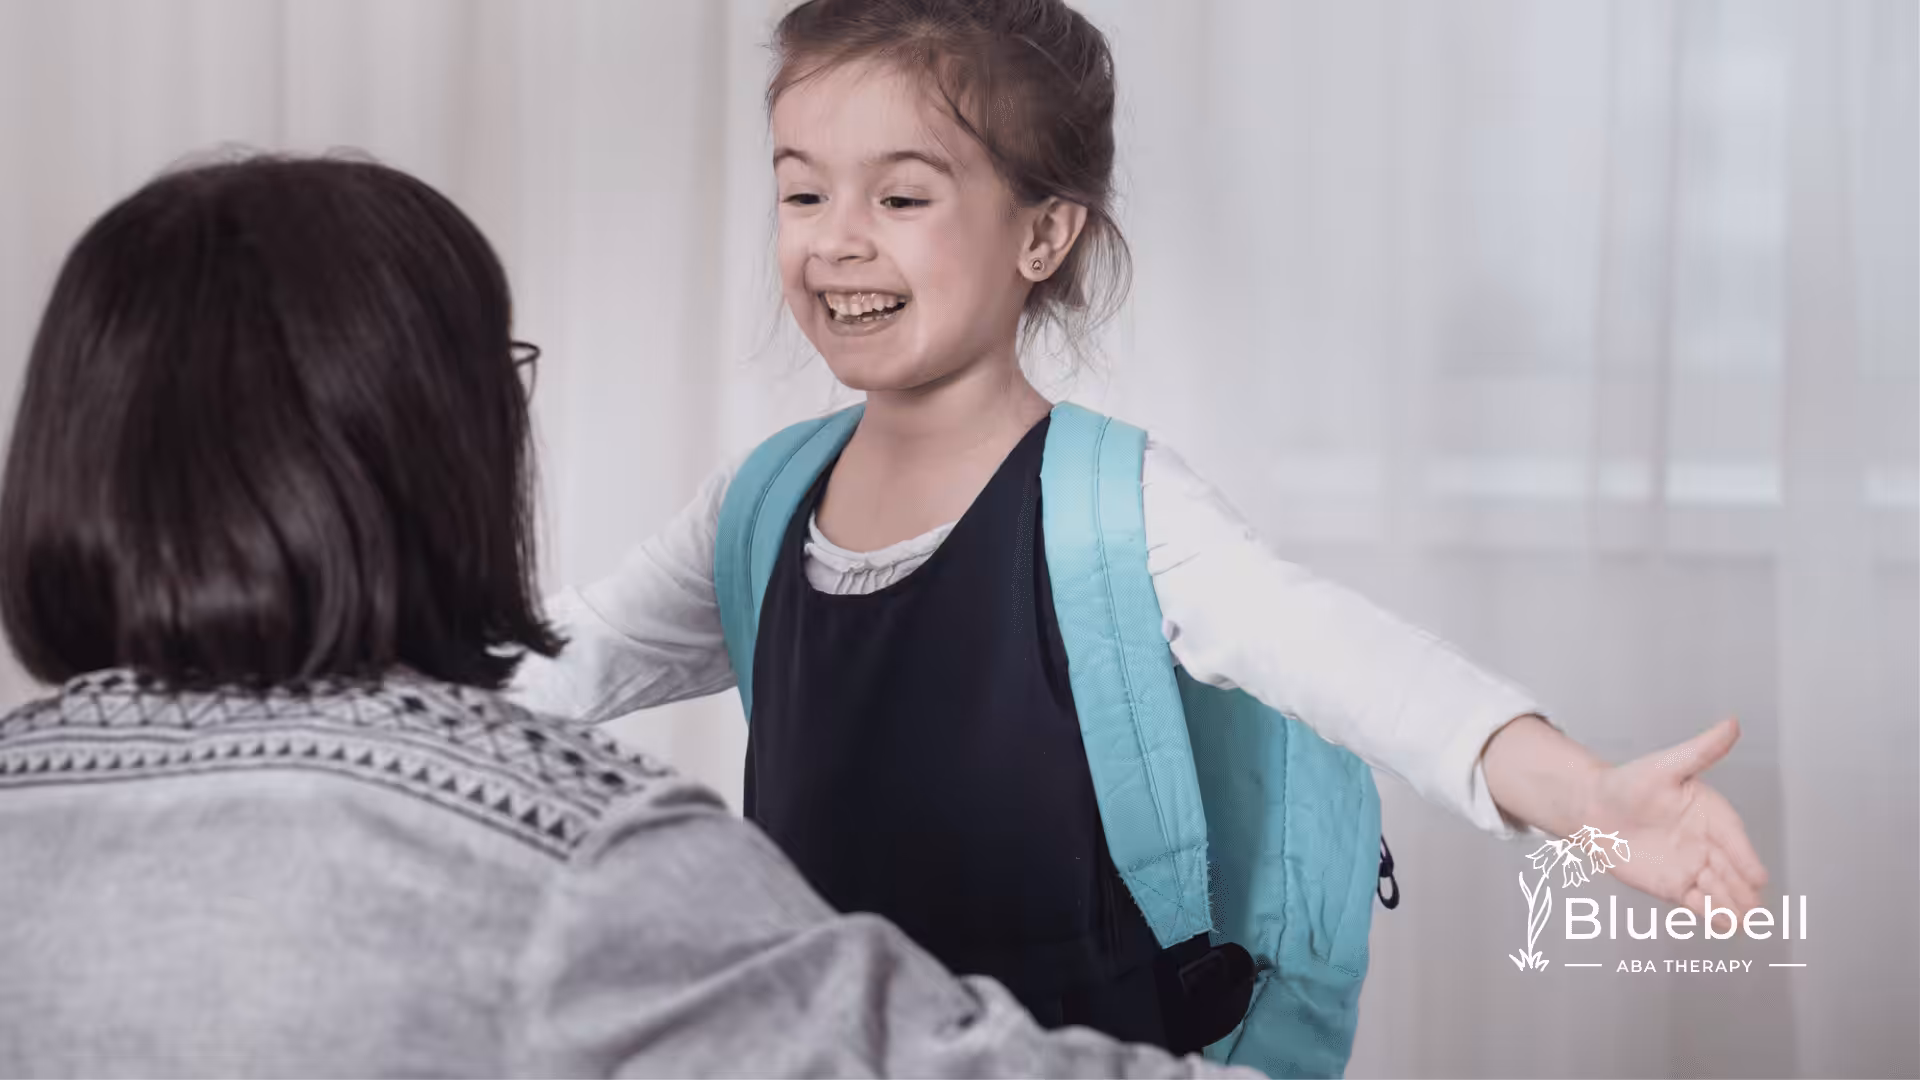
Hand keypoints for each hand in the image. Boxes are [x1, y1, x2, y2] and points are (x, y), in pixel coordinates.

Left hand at [1578, 719, 1769, 913]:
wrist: (1593, 809)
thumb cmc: (1630, 783)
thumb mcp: (1666, 765)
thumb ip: (1701, 750)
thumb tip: (1732, 723)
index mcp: (1712, 814)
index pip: (1735, 838)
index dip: (1746, 858)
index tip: (1759, 877)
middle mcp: (1709, 843)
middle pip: (1732, 870)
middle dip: (1743, 888)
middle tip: (1753, 906)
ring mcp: (1694, 867)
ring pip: (1720, 891)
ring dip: (1731, 904)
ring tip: (1740, 919)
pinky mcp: (1676, 887)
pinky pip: (1699, 904)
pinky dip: (1713, 914)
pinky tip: (1725, 925)